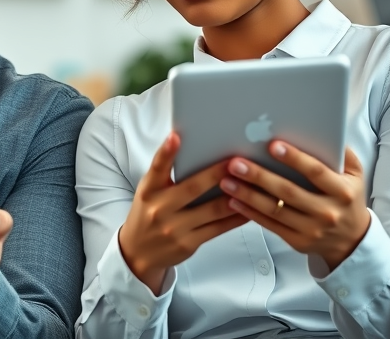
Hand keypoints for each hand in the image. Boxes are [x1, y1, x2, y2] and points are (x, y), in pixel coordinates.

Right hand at [119, 133, 248, 293]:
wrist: (138, 253)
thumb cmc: (148, 214)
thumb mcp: (150, 193)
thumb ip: (166, 176)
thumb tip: (192, 151)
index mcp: (149, 191)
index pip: (157, 168)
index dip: (166, 152)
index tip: (176, 137)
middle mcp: (160, 208)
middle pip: (192, 188)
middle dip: (216, 174)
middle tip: (236, 161)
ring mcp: (174, 228)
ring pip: (211, 210)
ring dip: (235, 196)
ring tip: (252, 183)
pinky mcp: (188, 243)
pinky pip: (218, 228)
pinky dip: (235, 218)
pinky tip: (249, 208)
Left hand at [220, 142, 370, 270]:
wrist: (352, 239)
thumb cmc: (348, 199)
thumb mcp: (356, 174)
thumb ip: (342, 153)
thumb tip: (324, 130)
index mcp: (342, 191)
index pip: (316, 172)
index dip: (295, 158)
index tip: (273, 145)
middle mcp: (327, 211)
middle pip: (288, 191)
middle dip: (260, 176)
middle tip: (236, 163)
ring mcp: (311, 229)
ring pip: (274, 210)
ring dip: (248, 195)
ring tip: (227, 180)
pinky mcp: (297, 241)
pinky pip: (269, 225)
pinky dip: (249, 212)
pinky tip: (234, 200)